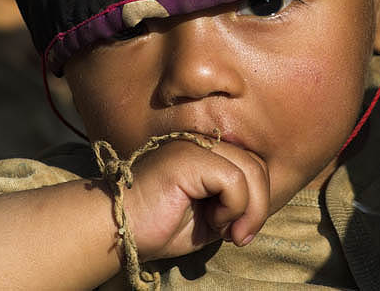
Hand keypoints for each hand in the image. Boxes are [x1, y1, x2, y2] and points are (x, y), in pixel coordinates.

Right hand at [123, 138, 269, 261]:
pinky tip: (213, 221)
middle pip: (257, 165)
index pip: (252, 165)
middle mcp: (202, 142)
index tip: (240, 232)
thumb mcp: (209, 218)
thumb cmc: (158, 227)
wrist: (117, 229)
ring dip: (249, 210)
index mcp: (206, 152)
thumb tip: (261, 209)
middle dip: (259, 207)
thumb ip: (235, 205)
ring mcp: (195, 146)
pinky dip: (233, 207)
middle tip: (240, 236)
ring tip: (228, 232)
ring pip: (251, 171)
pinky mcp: (189, 157)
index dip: (257, 200)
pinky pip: (234, 180)